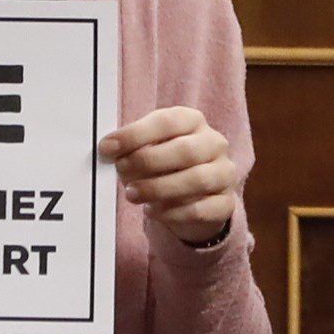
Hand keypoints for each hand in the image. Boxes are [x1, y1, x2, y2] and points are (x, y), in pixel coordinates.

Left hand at [100, 107, 241, 248]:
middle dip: (148, 162)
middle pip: (186, 150)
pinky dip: (174, 213)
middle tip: (121, 172)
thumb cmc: (166, 164)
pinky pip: (203, 209)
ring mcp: (224, 173)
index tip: (107, 148)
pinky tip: (152, 211)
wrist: (195, 195)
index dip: (136, 134)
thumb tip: (107, 150)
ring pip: (197, 180)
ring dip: (159, 188)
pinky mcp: (226, 203)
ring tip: (132, 194)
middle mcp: (214, 143)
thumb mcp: (150, 147)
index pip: (167, 122)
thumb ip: (132, 147)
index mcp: (192, 121)